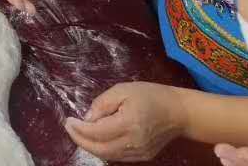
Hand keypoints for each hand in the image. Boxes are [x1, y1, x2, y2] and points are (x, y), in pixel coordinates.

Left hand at [65, 83, 187, 161]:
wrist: (179, 112)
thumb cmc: (151, 95)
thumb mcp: (123, 90)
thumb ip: (102, 104)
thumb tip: (87, 119)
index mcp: (129, 124)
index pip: (97, 132)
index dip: (79, 129)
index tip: (68, 120)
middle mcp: (134, 143)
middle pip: (99, 149)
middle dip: (80, 140)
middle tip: (70, 128)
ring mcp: (139, 153)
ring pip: (107, 156)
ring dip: (90, 146)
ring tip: (80, 132)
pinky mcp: (143, 156)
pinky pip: (117, 156)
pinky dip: (103, 149)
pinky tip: (97, 138)